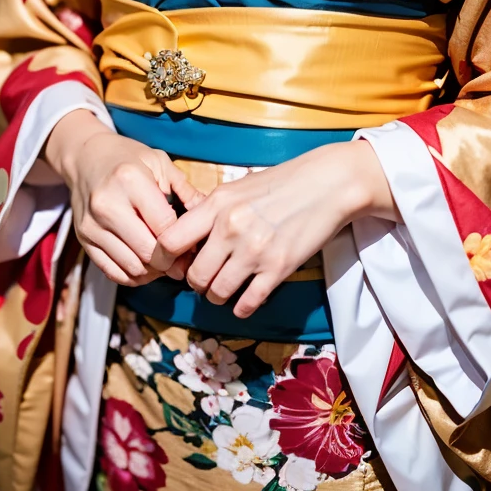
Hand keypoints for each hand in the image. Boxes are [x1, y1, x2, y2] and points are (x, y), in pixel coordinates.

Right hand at [45, 110, 202, 285]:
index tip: (194, 243)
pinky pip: (113, 272)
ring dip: (154, 272)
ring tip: (165, 262)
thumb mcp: (159, 162)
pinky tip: (146, 265)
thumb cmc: (128, 158)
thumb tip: (209, 216)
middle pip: (147, 252)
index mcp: (130, 180)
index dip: (183, 241)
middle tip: (183, 259)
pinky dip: (134, 276)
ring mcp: (91, 225)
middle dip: (170, 261)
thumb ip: (185, 190)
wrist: (86, 157)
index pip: (164, 226)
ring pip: (131, 267)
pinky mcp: (83, 240)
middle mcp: (107, 205)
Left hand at [155, 139, 397, 318]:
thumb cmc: (280, 183)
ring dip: (218, 295)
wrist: (326, 184)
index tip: (171, 263)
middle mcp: (231, 228)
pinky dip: (241, 307)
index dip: (163, 258)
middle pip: (193, 275)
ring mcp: (254, 250)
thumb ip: (209, 211)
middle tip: (205, 278)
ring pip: (217, 293)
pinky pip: (247, 303)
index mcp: (217, 204)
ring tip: (224, 288)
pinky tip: (244, 299)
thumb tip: (183, 238)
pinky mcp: (278, 268)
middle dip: (196, 282)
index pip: (170, 241)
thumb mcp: (237, 188)